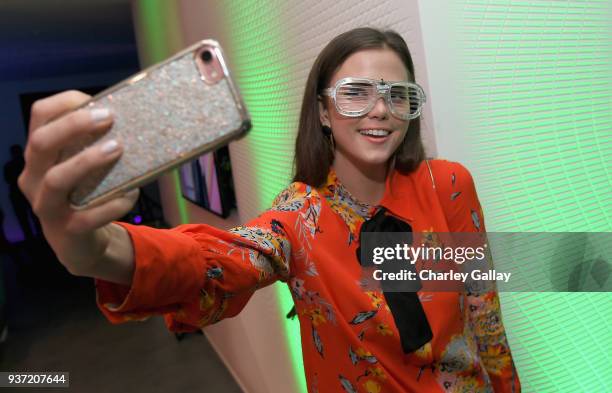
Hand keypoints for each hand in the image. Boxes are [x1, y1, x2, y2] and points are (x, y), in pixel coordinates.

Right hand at [18, 90, 138, 276]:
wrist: (79, 244)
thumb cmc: (84, 195)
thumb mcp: (82, 168)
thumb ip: (93, 145)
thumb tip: (131, 117)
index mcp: (38, 156)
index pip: (38, 117)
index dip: (64, 103)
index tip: (95, 100)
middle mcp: (33, 178)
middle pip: (41, 143)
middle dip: (73, 126)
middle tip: (108, 117)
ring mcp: (46, 206)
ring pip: (57, 179)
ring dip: (88, 160)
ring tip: (117, 148)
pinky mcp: (66, 230)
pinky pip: (88, 216)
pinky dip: (113, 203)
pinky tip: (131, 194)